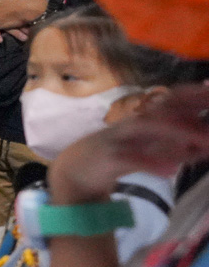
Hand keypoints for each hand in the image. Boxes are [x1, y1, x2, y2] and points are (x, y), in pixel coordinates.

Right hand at [49, 83, 208, 203]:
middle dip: (191, 107)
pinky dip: (151, 163)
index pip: (171, 101)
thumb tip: (206, 143)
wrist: (72, 171)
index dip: (193, 95)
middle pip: (163, 109)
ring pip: (148, 129)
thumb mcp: (147, 150)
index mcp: (142, 120)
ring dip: (177, 134)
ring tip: (205, 143)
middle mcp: (132, 124)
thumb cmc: (112, 157)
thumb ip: (175, 148)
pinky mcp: (107, 158)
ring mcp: (118, 138)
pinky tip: (170, 171)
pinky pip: (131, 159)